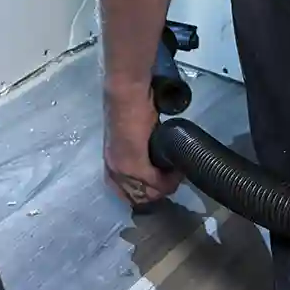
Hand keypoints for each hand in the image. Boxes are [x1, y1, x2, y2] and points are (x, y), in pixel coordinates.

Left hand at [104, 88, 179, 206]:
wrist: (127, 92)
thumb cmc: (131, 106)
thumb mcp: (134, 135)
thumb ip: (140, 150)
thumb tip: (154, 159)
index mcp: (112, 163)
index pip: (126, 192)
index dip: (146, 192)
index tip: (162, 183)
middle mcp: (113, 170)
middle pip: (138, 197)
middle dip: (158, 192)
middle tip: (173, 179)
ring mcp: (122, 168)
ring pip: (148, 193)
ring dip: (166, 187)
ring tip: (177, 174)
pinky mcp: (134, 164)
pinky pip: (155, 182)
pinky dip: (170, 180)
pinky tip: (178, 170)